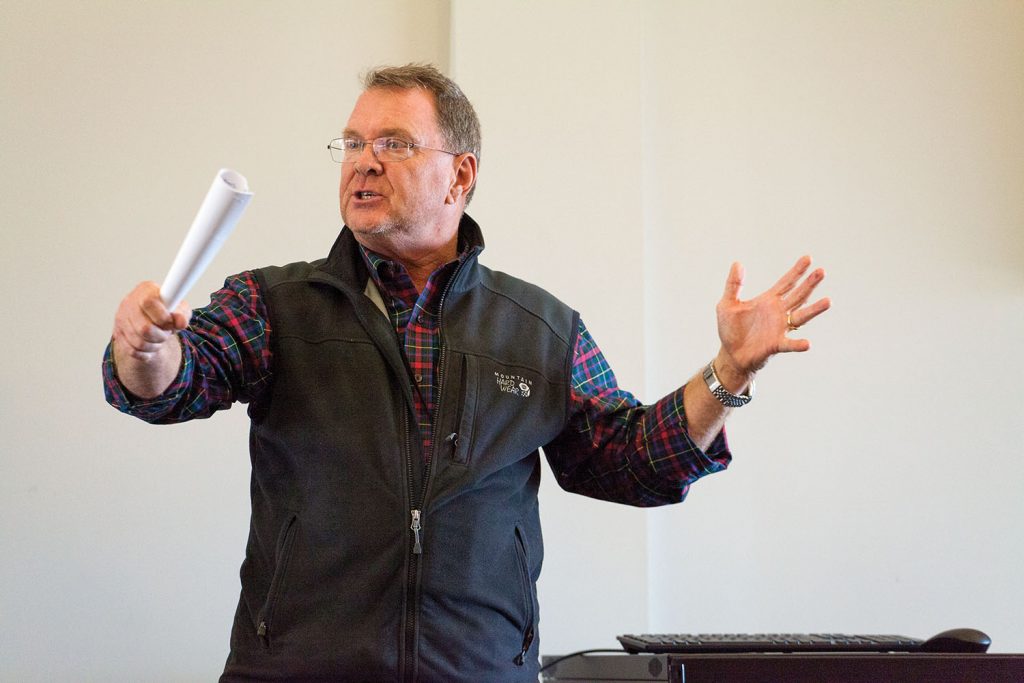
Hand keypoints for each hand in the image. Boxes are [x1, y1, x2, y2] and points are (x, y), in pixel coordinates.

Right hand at [112, 281, 190, 362]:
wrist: (152, 318)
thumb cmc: (167, 311)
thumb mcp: (180, 309)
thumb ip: (182, 314)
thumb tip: (181, 322)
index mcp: (145, 290)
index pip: (149, 303)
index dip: (163, 317)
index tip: (170, 323)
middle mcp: (129, 303)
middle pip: (144, 328)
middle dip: (161, 335)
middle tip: (167, 333)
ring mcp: (121, 319)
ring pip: (139, 342)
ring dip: (155, 345)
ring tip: (160, 338)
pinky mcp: (118, 334)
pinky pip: (132, 351)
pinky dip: (146, 352)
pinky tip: (152, 345)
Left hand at [714, 256, 830, 383]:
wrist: (731, 354)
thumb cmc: (730, 330)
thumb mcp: (727, 304)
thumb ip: (733, 285)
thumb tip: (738, 263)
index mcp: (768, 301)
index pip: (786, 283)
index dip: (797, 271)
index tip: (808, 258)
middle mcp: (778, 313)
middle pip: (798, 295)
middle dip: (809, 284)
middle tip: (822, 271)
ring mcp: (779, 328)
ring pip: (801, 316)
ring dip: (814, 310)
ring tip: (828, 301)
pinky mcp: (776, 345)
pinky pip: (789, 344)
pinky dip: (798, 344)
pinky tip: (807, 343)